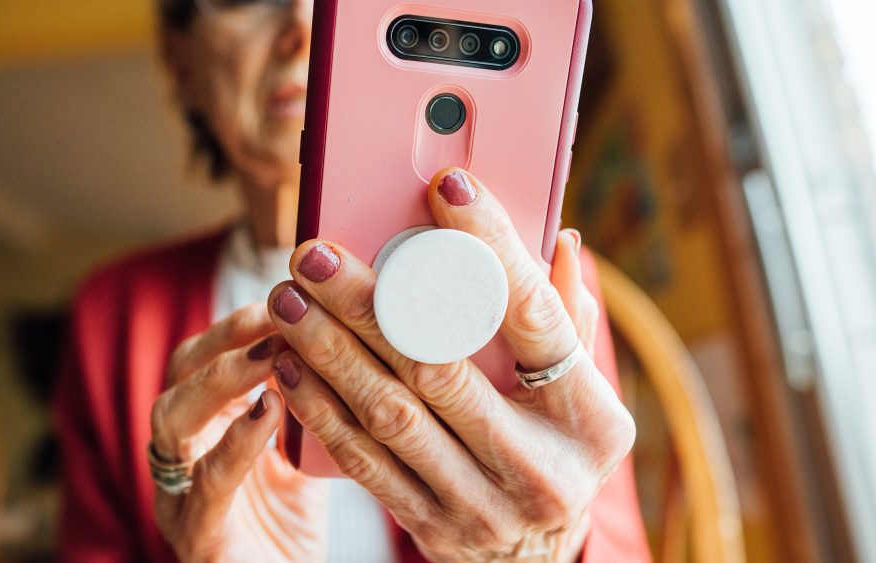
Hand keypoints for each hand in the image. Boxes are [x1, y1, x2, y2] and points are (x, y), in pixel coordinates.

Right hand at [149, 305, 326, 561]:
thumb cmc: (290, 528)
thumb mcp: (299, 454)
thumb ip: (306, 404)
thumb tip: (339, 341)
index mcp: (204, 429)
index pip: (204, 357)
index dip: (240, 323)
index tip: (286, 295)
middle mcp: (183, 454)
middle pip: (179, 374)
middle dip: (226, 337)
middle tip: (275, 314)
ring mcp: (180, 494)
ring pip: (172, 419)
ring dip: (223, 379)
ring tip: (270, 354)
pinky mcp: (196, 535)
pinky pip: (207, 482)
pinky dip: (235, 442)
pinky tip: (267, 410)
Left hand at [268, 168, 635, 561]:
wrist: (537, 558)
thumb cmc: (558, 447)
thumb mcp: (581, 389)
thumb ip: (567, 316)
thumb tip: (561, 239)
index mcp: (589, 417)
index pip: (535, 315)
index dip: (490, 246)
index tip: (446, 186)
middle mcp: (540, 466)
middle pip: (440, 366)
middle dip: (368, 304)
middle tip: (316, 253)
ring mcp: (483, 504)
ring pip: (390, 415)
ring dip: (328, 351)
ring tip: (287, 299)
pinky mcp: (432, 526)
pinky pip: (364, 463)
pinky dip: (320, 409)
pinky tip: (288, 364)